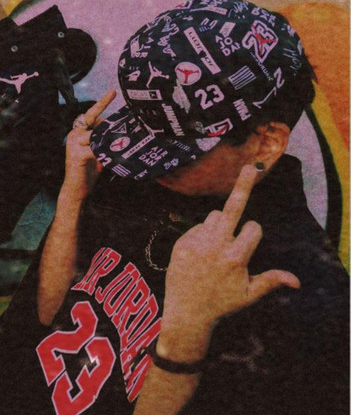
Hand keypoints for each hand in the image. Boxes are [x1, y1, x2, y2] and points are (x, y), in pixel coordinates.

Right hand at [63, 89, 115, 199]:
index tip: (112, 92)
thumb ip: (106, 142)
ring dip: (108, 138)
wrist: (77, 190)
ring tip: (119, 143)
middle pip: (93, 119)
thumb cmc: (88, 171)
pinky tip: (110, 155)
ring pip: (96, 134)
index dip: (102, 103)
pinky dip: (105, 151)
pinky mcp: (77, 154)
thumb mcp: (99, 153)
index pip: (91, 115)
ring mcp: (74, 143)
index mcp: (78, 132)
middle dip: (103, 110)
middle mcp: (74, 134)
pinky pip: (95, 148)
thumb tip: (122, 133)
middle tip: (114, 95)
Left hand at [160, 165, 299, 351]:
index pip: (253, 227)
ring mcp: (197, 243)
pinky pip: (197, 225)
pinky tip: (200, 253)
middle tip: (250, 166)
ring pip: (215, 216)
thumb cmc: (221, 303)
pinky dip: (203, 233)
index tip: (249, 240)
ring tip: (215, 248)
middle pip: (232, 208)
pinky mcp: (181, 242)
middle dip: (243, 186)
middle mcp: (217, 247)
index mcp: (236, 258)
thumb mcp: (248, 295)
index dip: (253, 232)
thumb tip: (298, 281)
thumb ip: (270, 281)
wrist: (186, 312)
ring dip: (220, 224)